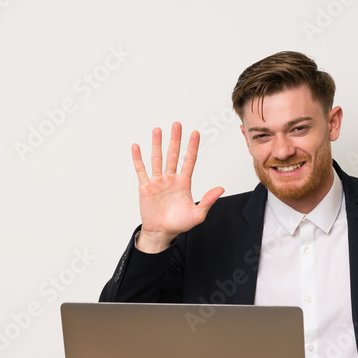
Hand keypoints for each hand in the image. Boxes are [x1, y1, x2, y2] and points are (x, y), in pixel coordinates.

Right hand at [132, 122, 224, 252]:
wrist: (161, 232)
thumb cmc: (179, 224)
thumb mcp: (198, 215)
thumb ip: (208, 201)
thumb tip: (221, 188)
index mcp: (184, 183)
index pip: (189, 160)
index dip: (192, 147)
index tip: (195, 133)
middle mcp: (170, 178)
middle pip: (173, 155)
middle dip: (175, 139)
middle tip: (177, 124)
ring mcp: (157, 181)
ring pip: (157, 158)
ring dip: (157, 144)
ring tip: (158, 130)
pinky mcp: (145, 187)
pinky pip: (141, 170)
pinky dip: (138, 158)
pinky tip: (137, 146)